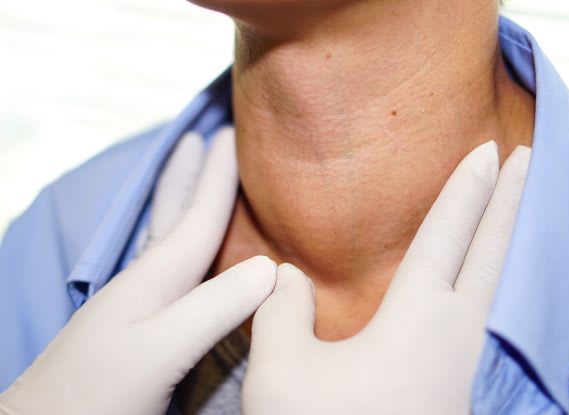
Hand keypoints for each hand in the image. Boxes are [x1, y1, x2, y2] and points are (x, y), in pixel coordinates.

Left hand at [0, 128, 276, 414]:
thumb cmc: (97, 393)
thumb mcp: (159, 351)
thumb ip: (212, 309)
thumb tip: (269, 268)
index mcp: (156, 276)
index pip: (198, 213)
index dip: (219, 175)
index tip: (232, 133)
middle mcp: (148, 279)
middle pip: (177, 213)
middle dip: (194, 174)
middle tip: (207, 136)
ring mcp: (141, 300)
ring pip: (171, 235)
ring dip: (185, 200)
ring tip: (193, 173)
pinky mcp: (141, 323)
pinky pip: (173, 265)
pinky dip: (183, 241)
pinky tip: (186, 250)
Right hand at [242, 141, 530, 414]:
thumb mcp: (282, 371)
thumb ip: (282, 311)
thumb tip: (289, 277)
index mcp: (418, 319)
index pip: (448, 233)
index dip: (467, 188)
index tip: (490, 150)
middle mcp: (455, 335)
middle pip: (494, 250)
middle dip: (512, 199)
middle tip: (531, 155)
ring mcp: (464, 366)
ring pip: (496, 284)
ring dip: (506, 239)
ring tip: (511, 212)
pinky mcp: (457, 391)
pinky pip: (483, 316)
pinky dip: (489, 281)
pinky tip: (477, 288)